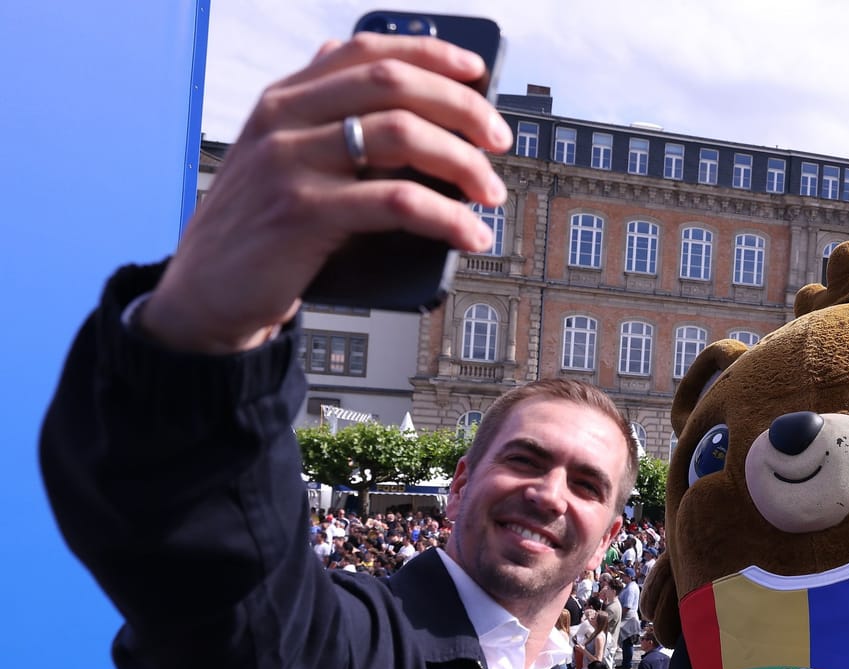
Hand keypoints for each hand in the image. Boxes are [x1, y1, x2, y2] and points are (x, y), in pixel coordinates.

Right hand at [142, 33, 511, 352]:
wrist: (204, 292)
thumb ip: (325, 118)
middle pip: (394, 86)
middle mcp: (283, 119)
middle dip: (462, 109)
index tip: (478, 71)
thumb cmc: (262, 226)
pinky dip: (447, 217)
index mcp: (283, 98)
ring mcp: (290, 163)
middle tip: (500, 142)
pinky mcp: (302, 213)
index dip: (430, 54)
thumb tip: (392, 79)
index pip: (366, 52)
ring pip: (401, 135)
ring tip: (491, 194)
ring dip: (463, 163)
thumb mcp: (284, 160)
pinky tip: (470, 235)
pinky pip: (396, 201)